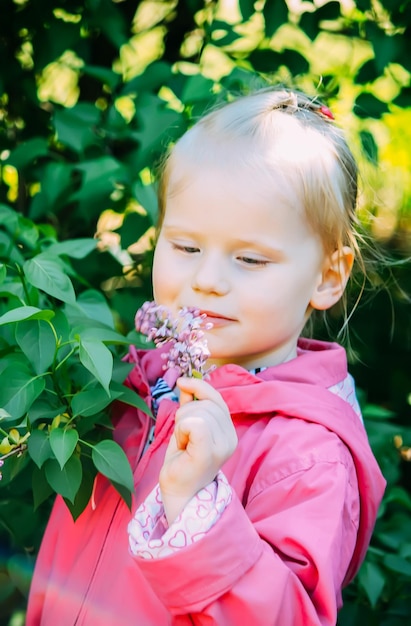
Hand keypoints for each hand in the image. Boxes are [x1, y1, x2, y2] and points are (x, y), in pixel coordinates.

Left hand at [159, 377, 237, 523]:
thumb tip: (186, 382)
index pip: (216, 398)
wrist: (179, 492)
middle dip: (185, 413)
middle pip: (204, 404)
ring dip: (181, 424)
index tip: (182, 383)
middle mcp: (230, 438)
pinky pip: (195, 424)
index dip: (198, 387)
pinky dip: (181, 429)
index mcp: (229, 431)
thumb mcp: (188, 426)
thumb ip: (191, 404)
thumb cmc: (183, 460)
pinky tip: (181, 444)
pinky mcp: (208, 453)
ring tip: (182, 443)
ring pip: (196, 413)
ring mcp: (221, 447)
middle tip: (182, 435)